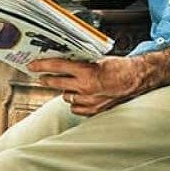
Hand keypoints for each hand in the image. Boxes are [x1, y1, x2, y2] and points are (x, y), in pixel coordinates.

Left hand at [28, 56, 146, 115]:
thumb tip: (64, 63)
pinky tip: (82, 97)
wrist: (137, 79)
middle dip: (48, 80)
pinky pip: (76, 108)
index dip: (42, 66)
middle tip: (43, 78)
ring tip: (74, 86)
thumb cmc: (121, 68)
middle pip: (57, 84)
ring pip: (66, 97)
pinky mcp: (94, 111)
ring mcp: (89, 101)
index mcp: (86, 71)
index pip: (57, 67)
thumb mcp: (98, 60)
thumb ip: (80, 63)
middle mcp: (86, 87)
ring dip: (67, 91)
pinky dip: (77, 102)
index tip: (32, 66)